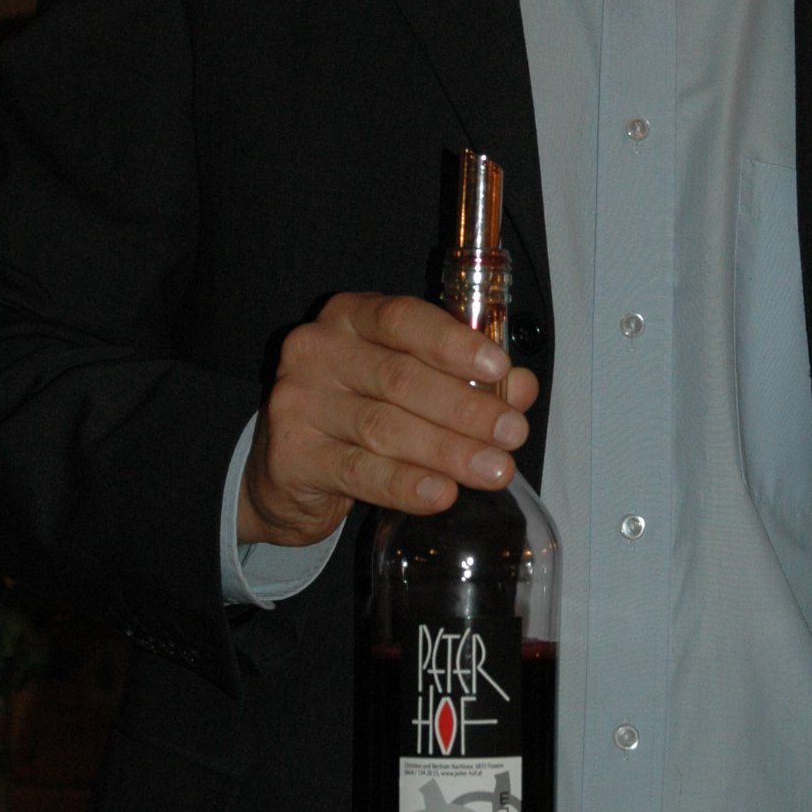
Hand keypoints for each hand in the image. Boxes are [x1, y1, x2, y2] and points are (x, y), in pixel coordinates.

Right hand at [238, 292, 538, 547]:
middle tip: (513, 435)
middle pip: (399, 378)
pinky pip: (359, 471)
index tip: (500, 369)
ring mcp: (297, 402)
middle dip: (465, 409)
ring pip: (384, 427)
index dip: (454, 343)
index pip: (403, 318)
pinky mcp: (292, 455)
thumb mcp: (412, 384)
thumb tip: (521, 388)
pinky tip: (441, 494)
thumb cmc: (361, 410)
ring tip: (493, 470)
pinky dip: (405, 484)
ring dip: (447, 451)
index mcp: (351, 317)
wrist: (289, 470)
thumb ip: (467, 379)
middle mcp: (317, 350)